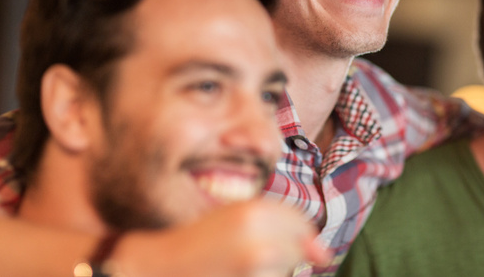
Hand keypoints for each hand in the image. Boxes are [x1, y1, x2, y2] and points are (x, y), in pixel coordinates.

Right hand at [116, 199, 329, 276]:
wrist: (157, 268)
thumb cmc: (198, 244)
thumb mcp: (238, 221)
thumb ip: (285, 229)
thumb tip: (326, 256)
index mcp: (255, 212)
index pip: (302, 223)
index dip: (293, 233)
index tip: (269, 240)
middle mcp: (259, 240)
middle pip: (299, 252)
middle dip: (281, 256)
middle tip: (242, 257)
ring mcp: (255, 267)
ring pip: (286, 271)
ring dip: (270, 272)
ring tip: (237, 269)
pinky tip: (237, 274)